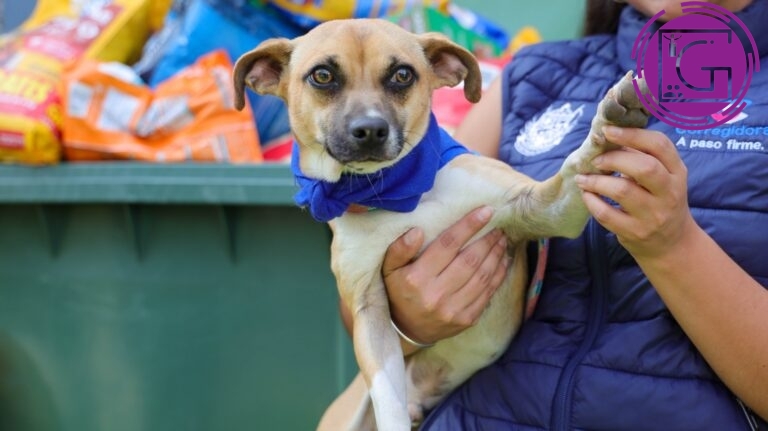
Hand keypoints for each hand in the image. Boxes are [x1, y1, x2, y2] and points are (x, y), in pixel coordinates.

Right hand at [382, 206, 508, 346]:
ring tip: (502, 239)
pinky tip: (502, 260)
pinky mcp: (466, 319)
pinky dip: (498, 274)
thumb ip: (399, 249)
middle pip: (470, 260)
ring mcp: (453, 309)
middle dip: (487, 239)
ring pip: (482, 276)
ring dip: (496, 255)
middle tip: (499, 225)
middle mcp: (436, 294)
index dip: (468, 226)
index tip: (485, 211)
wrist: (407, 331)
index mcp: (417, 278)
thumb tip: (417, 231)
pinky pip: (488, 293)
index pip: (447, 245)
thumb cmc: (399, 292)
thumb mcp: (389, 270)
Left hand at [575, 126, 697, 258]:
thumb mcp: (663, 178)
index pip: (660, 145)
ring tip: (583, 178)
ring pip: (622, 191)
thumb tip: (608, 135)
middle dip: (613, 158)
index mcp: (677, 172)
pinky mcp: (635, 233)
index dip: (632, 134)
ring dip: (596, 181)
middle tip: (595, 160)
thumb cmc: (660, 201)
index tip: (607, 131)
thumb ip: (643, 156)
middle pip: (644, 167)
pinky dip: (592, 202)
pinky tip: (586, 195)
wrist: (671, 245)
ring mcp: (654, 215)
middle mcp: (670, 193)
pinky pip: (607, 215)